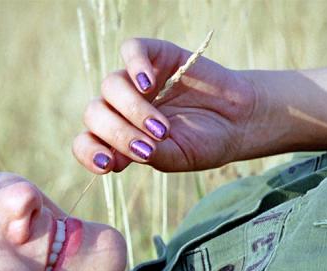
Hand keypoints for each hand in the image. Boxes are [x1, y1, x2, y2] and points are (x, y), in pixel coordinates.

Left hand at [73, 38, 259, 173]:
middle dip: (117, 133)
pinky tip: (149, 83)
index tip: (107, 164)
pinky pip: (131, 49)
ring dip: (133, 109)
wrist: (240, 119)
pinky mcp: (155, 54)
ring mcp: (135, 80)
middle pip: (95, 113)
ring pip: (111, 85)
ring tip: (161, 127)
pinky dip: (135, 64)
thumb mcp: (176, 157)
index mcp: (117, 136)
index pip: (86, 141)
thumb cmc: (205, 142)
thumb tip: (119, 154)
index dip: (89, 152)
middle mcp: (119, 107)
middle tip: (148, 146)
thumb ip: (148, 154)